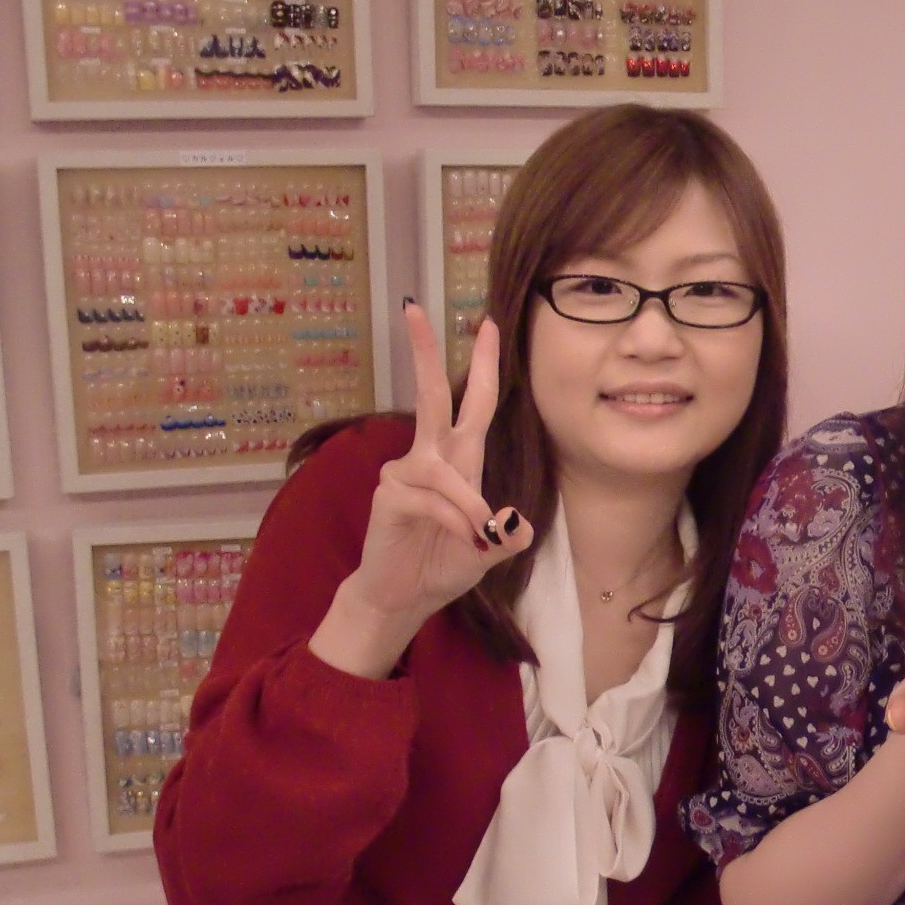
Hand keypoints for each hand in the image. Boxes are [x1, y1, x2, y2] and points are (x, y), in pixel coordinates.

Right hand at [345, 303, 533, 627]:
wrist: (405, 596)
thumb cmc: (444, 563)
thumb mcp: (490, 550)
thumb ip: (508, 536)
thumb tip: (514, 520)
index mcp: (459, 460)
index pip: (474, 404)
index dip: (483, 366)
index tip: (486, 324)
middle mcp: (430, 458)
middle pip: (432, 396)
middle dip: (425, 353)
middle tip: (415, 308)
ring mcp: (405, 473)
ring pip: (447, 473)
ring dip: (469, 507)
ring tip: (478, 537)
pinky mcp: (390, 496)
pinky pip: (432, 500)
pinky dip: (452, 521)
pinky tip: (456, 540)